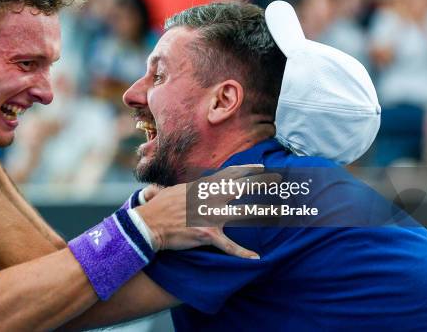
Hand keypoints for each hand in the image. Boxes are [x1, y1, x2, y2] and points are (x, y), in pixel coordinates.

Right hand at [136, 165, 279, 258]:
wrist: (148, 224)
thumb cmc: (158, 208)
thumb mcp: (173, 191)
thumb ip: (187, 189)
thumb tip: (190, 186)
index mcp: (201, 187)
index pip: (228, 175)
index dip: (246, 170)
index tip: (261, 168)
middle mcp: (209, 198)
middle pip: (240, 188)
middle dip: (260, 184)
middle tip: (278, 181)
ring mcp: (209, 215)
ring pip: (242, 213)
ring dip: (261, 212)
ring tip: (277, 212)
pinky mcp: (207, 234)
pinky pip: (229, 245)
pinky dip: (242, 253)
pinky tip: (255, 258)